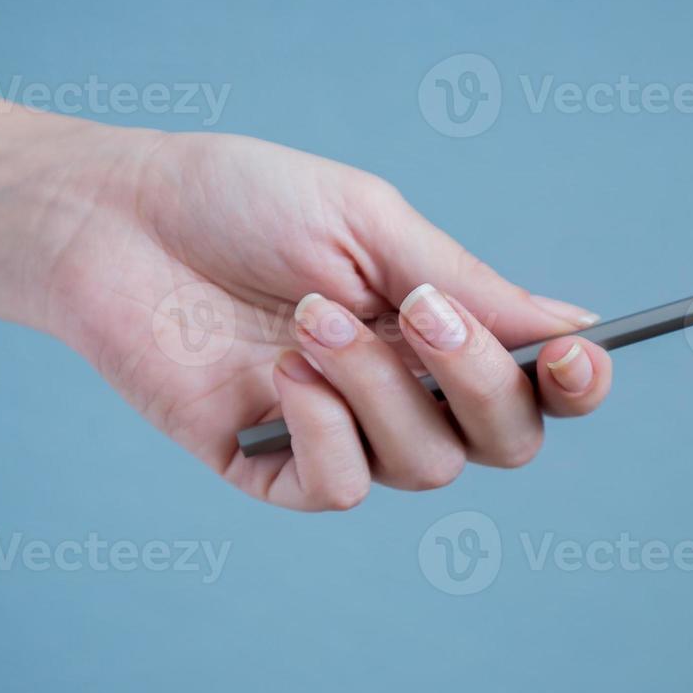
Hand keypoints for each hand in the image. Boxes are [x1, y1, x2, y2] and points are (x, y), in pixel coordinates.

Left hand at [33, 129, 613, 510]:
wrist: (116, 216)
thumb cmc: (243, 201)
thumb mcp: (369, 223)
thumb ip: (467, 283)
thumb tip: (575, 326)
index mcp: (442, 327)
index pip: (539, 386)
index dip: (576, 384)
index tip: (572, 356)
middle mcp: (406, 391)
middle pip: (504, 441)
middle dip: (475, 379)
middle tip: (415, 308)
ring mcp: (342, 433)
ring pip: (425, 465)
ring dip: (377, 387)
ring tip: (308, 317)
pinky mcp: (272, 467)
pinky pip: (341, 490)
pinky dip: (325, 432)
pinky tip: (278, 374)